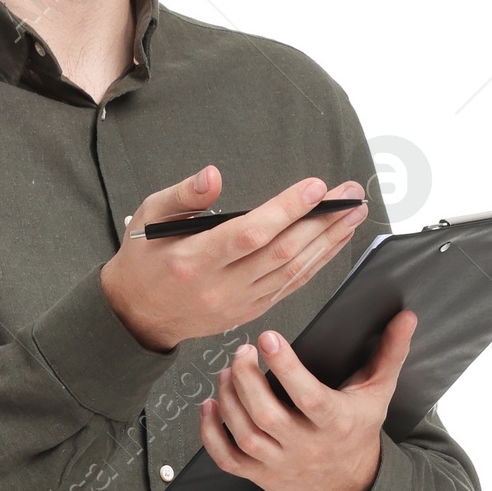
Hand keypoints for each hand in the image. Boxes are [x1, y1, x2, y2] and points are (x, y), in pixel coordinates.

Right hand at [100, 164, 368, 354]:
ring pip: (293, 272)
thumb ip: (183, 195)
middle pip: (282, 253)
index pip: (249, 234)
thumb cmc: (144, 259)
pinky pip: (290, 287)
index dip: (286, 211)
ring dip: (328, 242)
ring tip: (354, 214)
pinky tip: (334, 243)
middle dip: (322, 221)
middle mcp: (220, 287)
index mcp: (194, 261)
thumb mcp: (148, 217)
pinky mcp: (250, 312)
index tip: (316, 188)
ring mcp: (238, 304)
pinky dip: (317, 264)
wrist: (138, 315)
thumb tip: (214, 175)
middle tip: (351, 194)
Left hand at [199, 311, 418, 490]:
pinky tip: (209, 406)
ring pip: (244, 433)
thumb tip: (407, 317)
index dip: (286, 367)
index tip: (268, 338)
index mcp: (335, 422)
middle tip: (241, 352)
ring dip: (228, 399)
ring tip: (228, 372)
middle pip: (266, 414)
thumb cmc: (358, 431)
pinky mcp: (259, 475)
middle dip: (246, 379)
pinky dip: (211, 434)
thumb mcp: (378, 393)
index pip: (307, 396)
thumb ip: (390, 353)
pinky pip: (227, 459)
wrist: (347, 487)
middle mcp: (305, 445)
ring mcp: (279, 463)